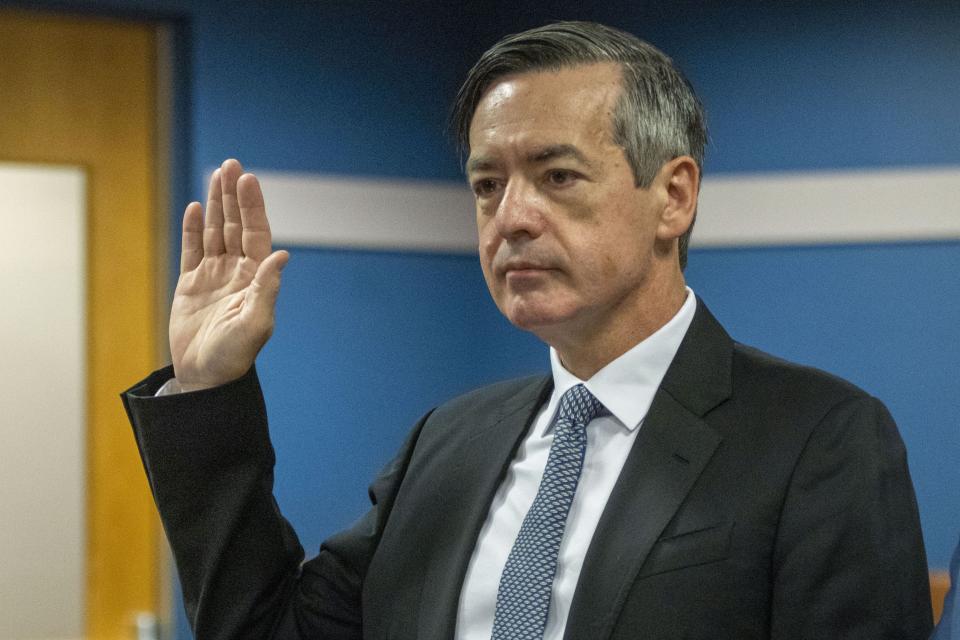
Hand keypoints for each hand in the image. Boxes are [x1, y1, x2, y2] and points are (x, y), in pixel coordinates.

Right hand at [169, 159, 288, 389]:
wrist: (205, 377)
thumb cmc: (234, 356)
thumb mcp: (255, 323)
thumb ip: (267, 289)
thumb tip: (283, 254)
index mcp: (255, 278)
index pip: (255, 233)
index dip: (252, 206)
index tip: (248, 179)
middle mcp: (237, 272)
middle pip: (235, 225)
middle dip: (233, 196)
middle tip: (232, 164)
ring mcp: (213, 276)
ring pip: (215, 231)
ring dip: (215, 204)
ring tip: (216, 175)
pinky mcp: (191, 285)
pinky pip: (191, 250)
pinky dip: (192, 229)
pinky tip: (193, 208)